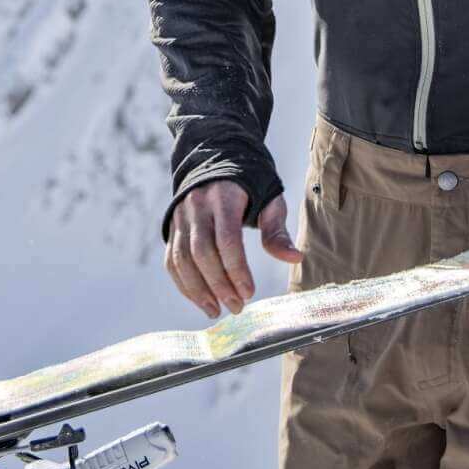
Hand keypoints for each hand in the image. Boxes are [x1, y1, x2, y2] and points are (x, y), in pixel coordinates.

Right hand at [164, 181, 302, 318]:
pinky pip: (172, 260)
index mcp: (225, 197)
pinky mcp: (173, 226)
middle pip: (201, 252)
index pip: (227, 239)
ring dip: (198, 290)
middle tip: (236, 307)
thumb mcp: (270, 200)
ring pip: (182, 259)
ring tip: (216, 311)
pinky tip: (200, 300)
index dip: (237, 269)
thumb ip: (277, 231)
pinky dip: (183, 284)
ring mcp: (181, 216)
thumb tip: (296, 258)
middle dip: (218, 284)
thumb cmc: (251, 184)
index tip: (249, 293)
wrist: (217, 158)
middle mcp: (197, 206)